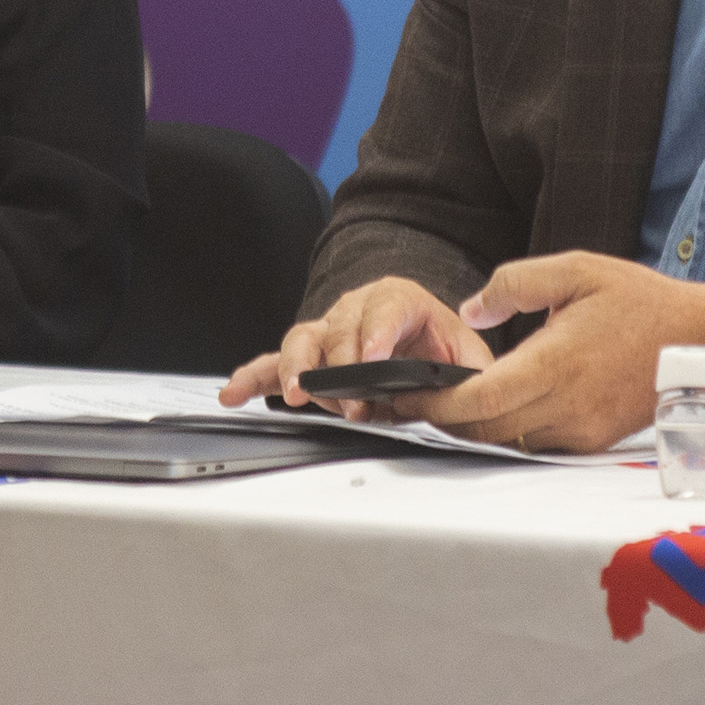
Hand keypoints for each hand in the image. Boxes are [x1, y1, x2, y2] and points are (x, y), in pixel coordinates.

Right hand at [220, 275, 492, 415]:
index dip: (378, 331)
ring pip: (304, 339)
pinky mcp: (308, 359)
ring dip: (299, 368)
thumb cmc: (446, 358)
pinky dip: (255, 378)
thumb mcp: (470, 363)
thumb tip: (465, 396)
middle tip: (355, 403)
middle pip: (341, 326)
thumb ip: (468, 377)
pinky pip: (276, 364)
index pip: (388, 305)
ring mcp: (329, 332)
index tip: (375, 359)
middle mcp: (359, 309)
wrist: (429, 357)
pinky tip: (235, 393)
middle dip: (344, 367)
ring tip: (299, 394)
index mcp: (403, 301)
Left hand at [396, 253, 704, 453]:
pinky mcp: (594, 440)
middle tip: (412, 401)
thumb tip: (472, 311)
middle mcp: (567, 406)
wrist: (697, 337)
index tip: (405, 393)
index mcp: (556, 363)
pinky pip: (538, 442)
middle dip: (443, 420)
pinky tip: (496, 408)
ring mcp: (582, 429)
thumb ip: (515, 284)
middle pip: (485, 430)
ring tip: (445, 402)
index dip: (435, 402)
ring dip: (474, 428)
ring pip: (509, 441)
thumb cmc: (637, 300)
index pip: (479, 401)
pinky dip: (509, 430)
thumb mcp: (575, 269)